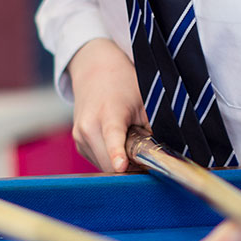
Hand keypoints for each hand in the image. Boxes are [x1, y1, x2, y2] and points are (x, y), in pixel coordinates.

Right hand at [66, 39, 144, 171]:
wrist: (94, 72)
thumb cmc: (122, 85)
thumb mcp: (144, 101)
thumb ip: (153, 128)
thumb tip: (163, 153)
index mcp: (108, 113)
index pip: (112, 137)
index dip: (117, 154)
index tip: (121, 166)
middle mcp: (88, 126)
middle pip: (109, 163)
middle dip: (130, 169)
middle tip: (146, 161)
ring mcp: (80, 136)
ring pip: (103, 166)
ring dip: (119, 166)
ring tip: (131, 146)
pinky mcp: (78, 143)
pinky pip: (97, 161)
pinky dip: (110, 160)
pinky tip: (119, 145)